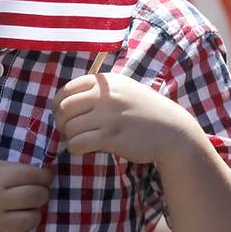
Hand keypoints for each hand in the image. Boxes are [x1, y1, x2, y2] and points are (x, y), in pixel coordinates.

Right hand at [0, 157, 52, 231]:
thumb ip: (8, 167)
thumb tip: (38, 173)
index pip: (31, 176)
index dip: (44, 175)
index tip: (46, 177)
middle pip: (35, 197)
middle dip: (42, 193)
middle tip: (38, 192)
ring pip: (31, 220)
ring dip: (35, 214)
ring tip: (27, 210)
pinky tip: (23, 231)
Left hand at [53, 72, 198, 164]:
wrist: (172, 130)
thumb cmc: (144, 110)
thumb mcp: (122, 88)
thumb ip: (97, 90)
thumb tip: (65, 101)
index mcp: (104, 82)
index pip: (67, 90)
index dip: (58, 104)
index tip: (61, 114)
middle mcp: (104, 96)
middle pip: (64, 108)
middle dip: (60, 121)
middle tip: (66, 130)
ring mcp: (108, 117)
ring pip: (70, 127)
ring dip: (68, 137)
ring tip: (76, 140)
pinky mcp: (111, 137)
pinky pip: (79, 143)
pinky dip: (74, 148)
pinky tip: (81, 149)